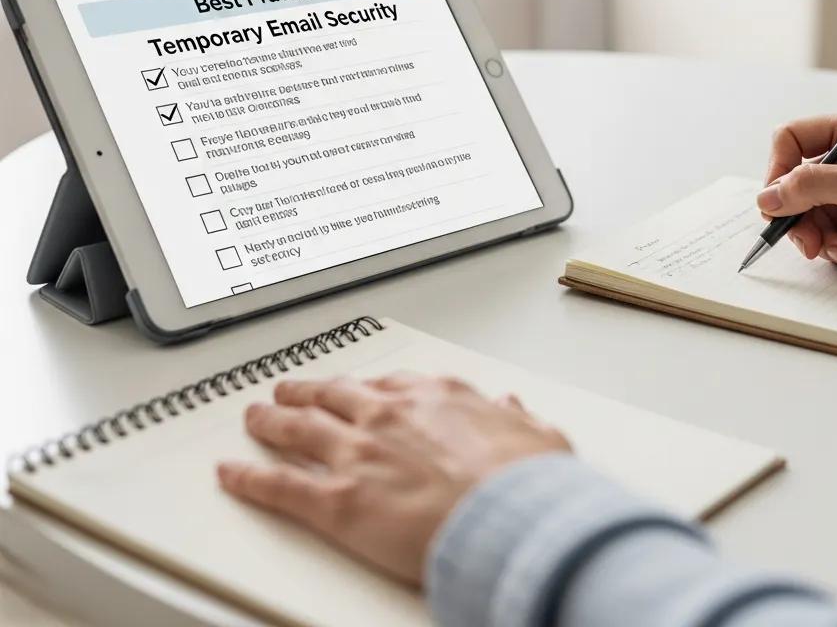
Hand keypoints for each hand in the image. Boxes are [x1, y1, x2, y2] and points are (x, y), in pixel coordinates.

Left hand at [217, 373, 569, 584]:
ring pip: (299, 430)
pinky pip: (280, 486)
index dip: (365, 388)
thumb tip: (511, 406)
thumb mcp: (537, 436)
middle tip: (289, 391)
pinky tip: (231, 473)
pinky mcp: (337, 501)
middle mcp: (389, 416)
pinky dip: (249, 478)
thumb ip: (516, 418)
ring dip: (271, 422)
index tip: (355, 389)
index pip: (388, 385)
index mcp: (436, 398)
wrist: (509, 518)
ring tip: (254, 417)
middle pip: (334, 397)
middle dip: (308, 392)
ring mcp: (359, 453)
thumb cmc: (526, 483)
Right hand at [757, 113, 836, 276]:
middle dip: (800, 219)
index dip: (777, 171)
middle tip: (809, 243)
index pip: (791, 142)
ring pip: (812, 218)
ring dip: (824, 241)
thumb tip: (768, 196)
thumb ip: (812, 186)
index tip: (775, 201)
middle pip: (796, 187)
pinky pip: (834, 238)